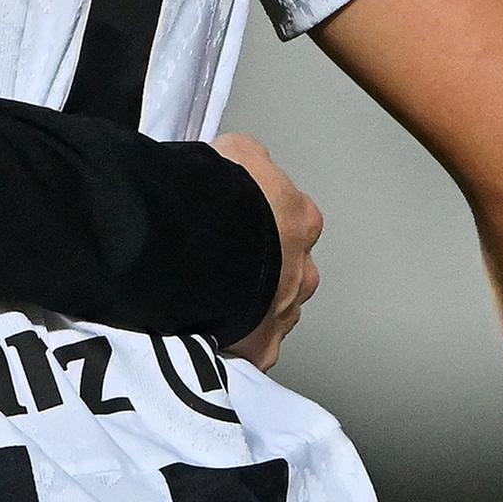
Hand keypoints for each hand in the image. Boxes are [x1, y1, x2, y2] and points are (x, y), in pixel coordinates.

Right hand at [212, 130, 322, 365]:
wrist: (199, 244)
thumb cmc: (218, 196)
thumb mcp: (233, 152)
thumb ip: (245, 161)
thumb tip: (240, 161)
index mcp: (301, 221)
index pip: (290, 221)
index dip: (260, 222)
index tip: (233, 223)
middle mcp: (303, 271)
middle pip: (286, 272)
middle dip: (261, 270)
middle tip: (220, 264)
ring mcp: (284, 313)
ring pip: (270, 311)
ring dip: (248, 306)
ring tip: (208, 298)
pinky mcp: (261, 349)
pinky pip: (249, 347)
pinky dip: (232, 341)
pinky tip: (205, 331)